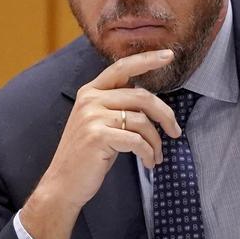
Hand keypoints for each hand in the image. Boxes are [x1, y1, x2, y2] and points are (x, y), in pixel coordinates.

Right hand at [20, 49, 179, 238]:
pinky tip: (149, 163)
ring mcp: (92, 117)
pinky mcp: (98, 136)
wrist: (63, 183)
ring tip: (156, 156)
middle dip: (165, 115)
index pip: (122, 67)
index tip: (169, 55)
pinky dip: (149, 153)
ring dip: (156, 142)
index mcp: (90, 92)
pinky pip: (137, 140)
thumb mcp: (97, 123)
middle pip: (141, 96)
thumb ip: (116, 106)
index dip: (147, 60)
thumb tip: (150, 102)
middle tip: (176, 132)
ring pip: (142, 120)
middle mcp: (90, 99)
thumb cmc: (86, 155)